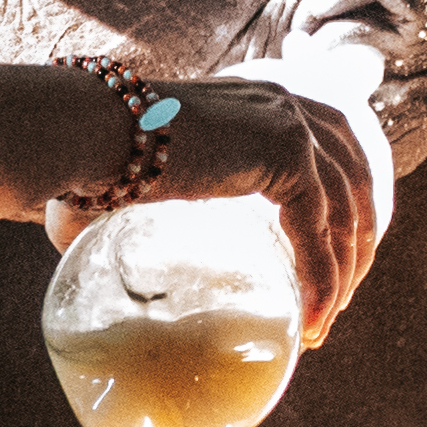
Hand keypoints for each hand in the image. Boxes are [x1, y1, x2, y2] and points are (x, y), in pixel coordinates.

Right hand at [45, 78, 384, 343]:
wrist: (89, 134)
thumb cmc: (90, 157)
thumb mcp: (145, 174)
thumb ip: (136, 201)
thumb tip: (71, 250)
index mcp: (261, 102)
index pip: (332, 153)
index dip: (342, 210)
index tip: (332, 266)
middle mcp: (286, 102)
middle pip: (354, 180)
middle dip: (355, 247)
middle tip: (333, 303)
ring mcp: (292, 122)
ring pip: (346, 210)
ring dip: (343, 275)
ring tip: (322, 324)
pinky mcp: (287, 150)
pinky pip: (321, 228)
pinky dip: (321, 280)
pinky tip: (313, 321)